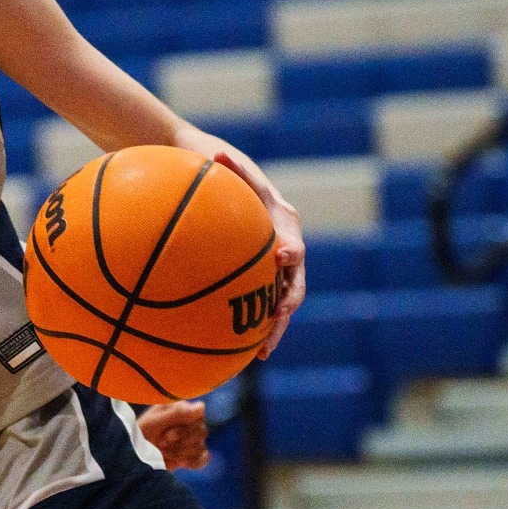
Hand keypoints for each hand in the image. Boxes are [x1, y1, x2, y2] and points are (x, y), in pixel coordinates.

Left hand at [138, 400, 208, 470]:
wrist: (136, 456)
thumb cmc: (141, 434)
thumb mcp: (155, 422)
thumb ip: (177, 414)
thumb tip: (201, 407)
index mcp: (181, 409)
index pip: (199, 413)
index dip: (184, 427)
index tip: (167, 434)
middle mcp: (190, 421)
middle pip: (202, 431)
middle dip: (180, 441)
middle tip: (161, 443)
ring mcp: (194, 438)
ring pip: (200, 446)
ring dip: (180, 452)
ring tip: (164, 452)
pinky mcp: (194, 454)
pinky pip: (204, 458)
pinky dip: (192, 462)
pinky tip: (180, 462)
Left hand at [202, 141, 304, 358]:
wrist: (213, 170)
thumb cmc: (216, 163)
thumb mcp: (218, 160)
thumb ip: (224, 163)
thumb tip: (215, 154)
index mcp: (280, 216)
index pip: (291, 235)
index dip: (290, 249)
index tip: (282, 258)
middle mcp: (284, 241)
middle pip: (294, 276)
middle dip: (289, 298)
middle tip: (280, 314)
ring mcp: (274, 262)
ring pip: (282, 298)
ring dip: (276, 324)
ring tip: (264, 351)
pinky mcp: (260, 276)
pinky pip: (263, 304)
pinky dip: (258, 327)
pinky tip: (245, 354)